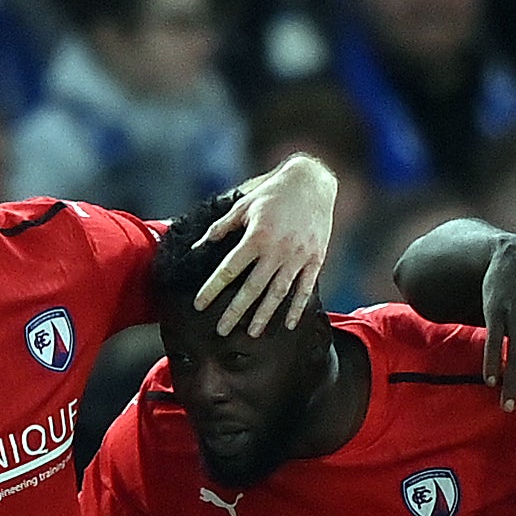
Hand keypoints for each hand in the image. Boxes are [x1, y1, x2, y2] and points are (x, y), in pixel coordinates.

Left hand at [196, 154, 333, 333]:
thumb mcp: (244, 205)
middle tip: (222, 330)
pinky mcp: (315, 259)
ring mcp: (298, 256)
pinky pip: (305, 288)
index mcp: (257, 235)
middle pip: (252, 288)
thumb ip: (222, 227)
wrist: (312, 181)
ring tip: (252, 334)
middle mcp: (277, 249)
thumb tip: (200, 246)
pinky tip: (288, 324)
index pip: (229, 269)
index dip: (212, 289)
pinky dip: (297, 308)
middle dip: (236, 312)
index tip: (200, 305)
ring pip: (278, 293)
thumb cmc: (273, 192)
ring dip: (264, 315)